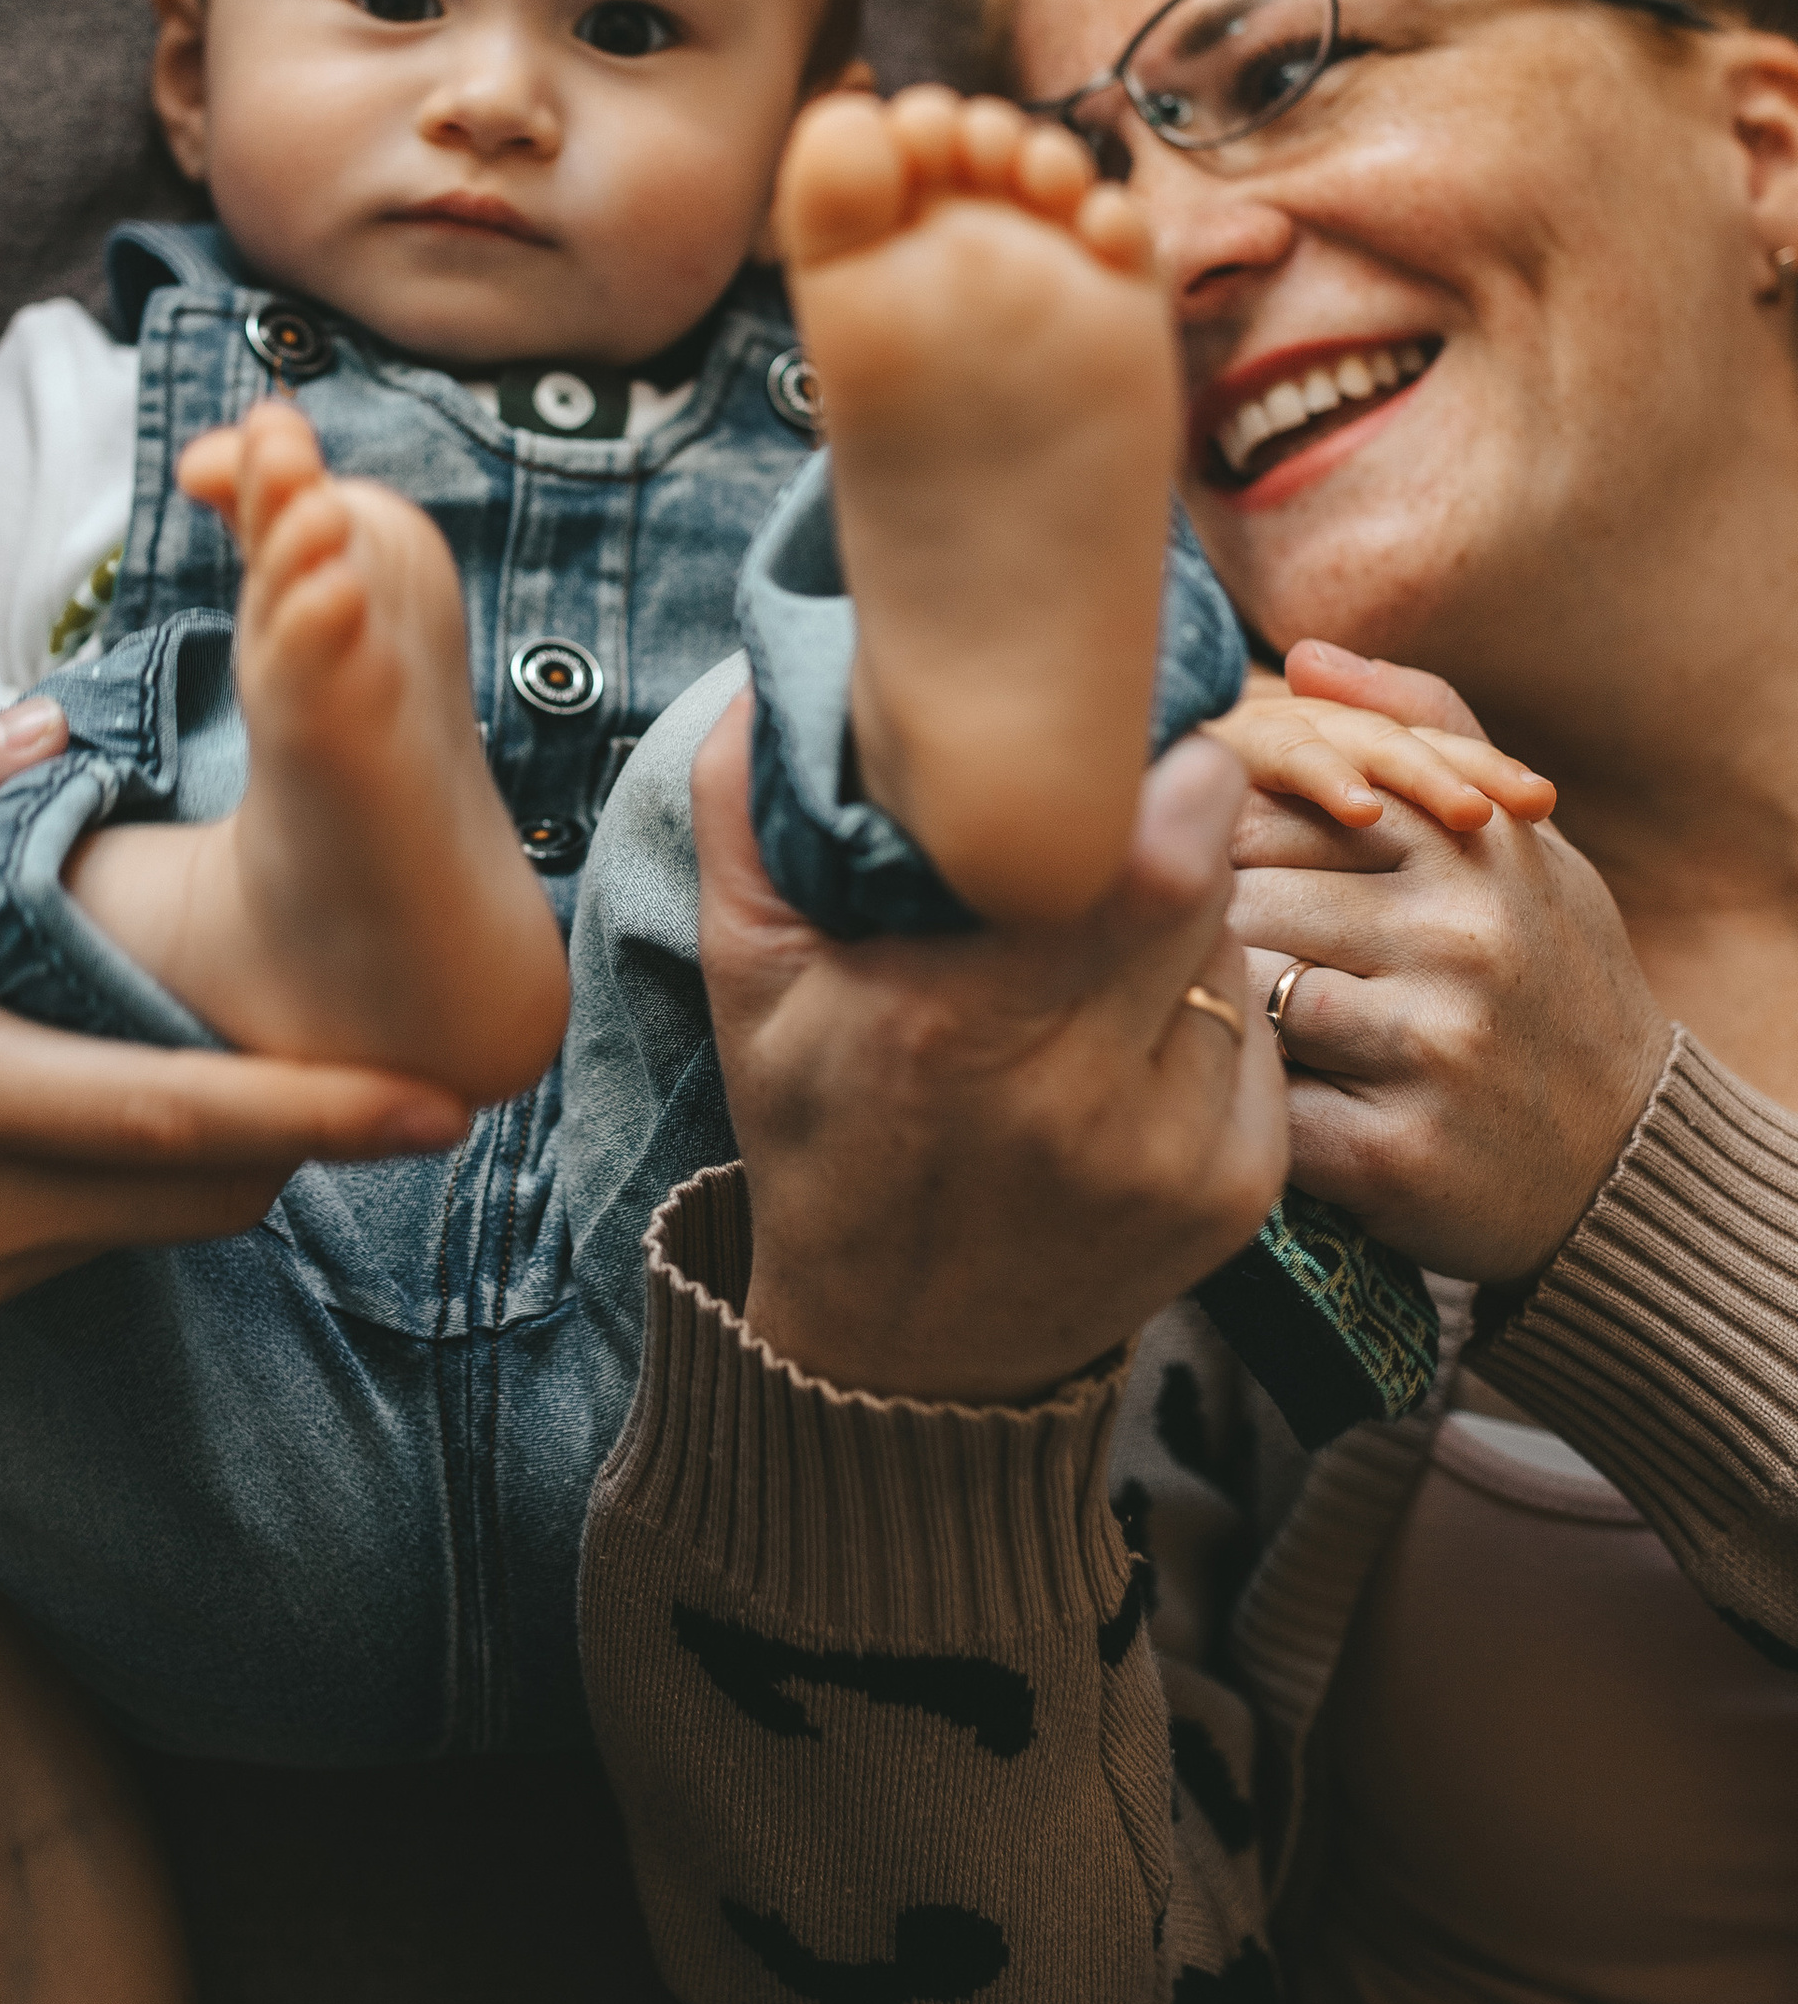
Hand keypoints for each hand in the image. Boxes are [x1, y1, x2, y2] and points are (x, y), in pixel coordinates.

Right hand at [0, 709, 468, 1362]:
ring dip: (198, 1156)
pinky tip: (60, 1106)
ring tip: (218, 1056)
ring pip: (142, 1230)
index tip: (443, 1104)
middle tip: (361, 1053)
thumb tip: (37, 722)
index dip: (330, 1116)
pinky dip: (105, 1186)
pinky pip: (63, 1252)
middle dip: (296, 1132)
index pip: (186, 1124)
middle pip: (205, 1195)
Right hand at [696, 703, 1287, 1405]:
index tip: (1106, 742)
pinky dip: (1202, 1006)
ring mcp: (1175, 1153)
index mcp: (957, 1024)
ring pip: (1237, 945)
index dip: (1150, 766)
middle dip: (1171, 815)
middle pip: (1208, 876)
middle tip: (1114, 804)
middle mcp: (1081, 1096)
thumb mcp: (746, 970)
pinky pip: (1256, 1031)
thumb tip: (792, 648)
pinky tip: (1119, 1036)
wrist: (897, 1355)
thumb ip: (751, 798)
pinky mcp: (1240, 1191)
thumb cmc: (819, 1130)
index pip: (1148, 845)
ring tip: (1091, 941)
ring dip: (1183, 914)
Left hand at [1230, 654, 1669, 1283]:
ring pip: (1250, 997)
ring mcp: (1436, 1048)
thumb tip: (1303, 657)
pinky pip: (1264, 1109)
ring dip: (1213, 1010)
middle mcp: (1461, 938)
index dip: (1209, 835)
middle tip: (1160, 947)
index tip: (1186, 864)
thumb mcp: (1518, 843)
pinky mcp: (1399, 1154)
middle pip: (1245, 895)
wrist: (1631, 1160)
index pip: (1276, 803)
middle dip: (1192, 924)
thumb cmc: (1548, 976)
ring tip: (1204, 1017)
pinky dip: (1242, 1104)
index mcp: (1471, 848)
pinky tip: (1248, 1100)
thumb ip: (1421, 732)